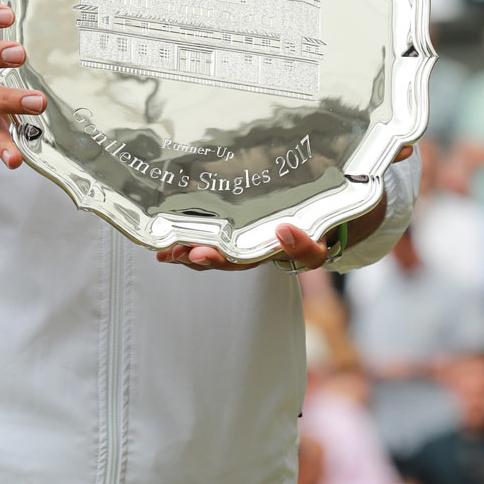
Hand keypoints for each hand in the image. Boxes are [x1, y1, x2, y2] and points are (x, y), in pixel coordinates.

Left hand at [156, 144, 414, 271]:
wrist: (343, 213)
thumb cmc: (351, 191)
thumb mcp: (369, 177)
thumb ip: (383, 159)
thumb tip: (408, 141)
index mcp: (319, 236)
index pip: (311, 250)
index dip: (299, 244)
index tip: (285, 228)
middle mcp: (286, 247)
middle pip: (258, 260)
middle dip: (229, 258)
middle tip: (203, 254)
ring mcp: (263, 246)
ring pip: (231, 258)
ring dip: (201, 256)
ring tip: (172, 252)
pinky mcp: (244, 238)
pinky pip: (219, 248)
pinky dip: (192, 249)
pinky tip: (163, 246)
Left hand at [157, 221, 328, 271]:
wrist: (318, 224)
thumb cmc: (314, 236)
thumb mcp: (316, 248)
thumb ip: (304, 246)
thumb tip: (284, 232)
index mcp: (262, 254)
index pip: (237, 259)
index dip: (217, 258)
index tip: (199, 253)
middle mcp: (247, 251)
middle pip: (216, 257)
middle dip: (194, 256)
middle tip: (174, 252)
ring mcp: (239, 239)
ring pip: (209, 248)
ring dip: (186, 249)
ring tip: (165, 250)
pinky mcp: (233, 224)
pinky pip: (209, 232)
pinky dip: (190, 233)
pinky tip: (170, 230)